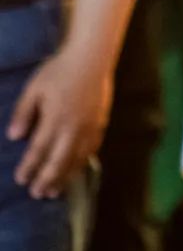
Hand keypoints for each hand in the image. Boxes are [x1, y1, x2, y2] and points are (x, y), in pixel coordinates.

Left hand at [7, 48, 112, 198]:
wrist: (92, 57)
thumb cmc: (59, 69)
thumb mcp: (34, 87)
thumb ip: (23, 112)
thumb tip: (12, 136)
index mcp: (54, 119)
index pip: (38, 149)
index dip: (29, 166)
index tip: (20, 180)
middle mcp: (72, 128)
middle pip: (58, 160)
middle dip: (46, 179)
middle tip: (37, 193)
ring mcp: (89, 127)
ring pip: (76, 159)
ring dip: (65, 177)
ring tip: (55, 191)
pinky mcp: (101, 123)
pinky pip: (92, 149)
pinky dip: (83, 162)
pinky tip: (78, 168)